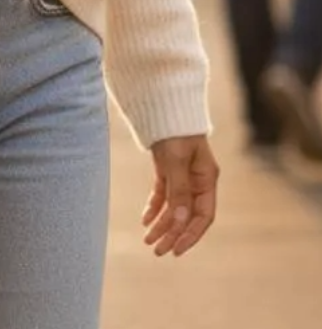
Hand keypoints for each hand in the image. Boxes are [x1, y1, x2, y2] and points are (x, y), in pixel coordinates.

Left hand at [143, 134, 218, 256]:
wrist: (162, 102)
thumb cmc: (174, 128)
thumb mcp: (176, 159)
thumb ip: (179, 189)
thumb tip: (181, 221)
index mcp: (206, 179)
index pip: (203, 216)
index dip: (191, 235)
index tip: (176, 250)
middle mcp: (197, 180)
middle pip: (187, 215)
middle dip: (172, 234)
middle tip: (156, 250)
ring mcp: (182, 175)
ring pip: (174, 206)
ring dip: (162, 224)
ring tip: (148, 240)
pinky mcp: (167, 168)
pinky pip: (163, 194)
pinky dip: (155, 207)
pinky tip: (146, 220)